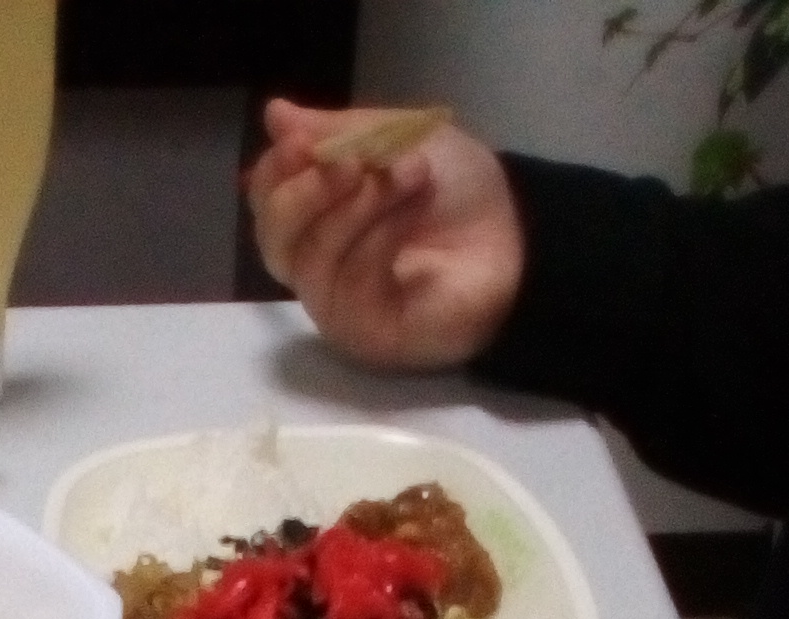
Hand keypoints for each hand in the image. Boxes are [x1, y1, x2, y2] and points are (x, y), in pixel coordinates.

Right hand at [245, 98, 524, 370]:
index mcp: (319, 220)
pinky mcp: (365, 334)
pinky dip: (381, 235)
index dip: (277, 171)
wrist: (519, 234)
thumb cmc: (459, 190)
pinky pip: (348, 284)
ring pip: (312, 259)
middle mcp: (319, 267)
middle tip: (357, 161)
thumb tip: (275, 114)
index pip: (268, 204)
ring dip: (362, 204)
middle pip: (274, 238)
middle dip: (309, 190)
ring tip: (413, 174)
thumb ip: (335, 130)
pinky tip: (415, 211)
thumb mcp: (395, 136)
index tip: (304, 141)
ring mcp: (339, 306)